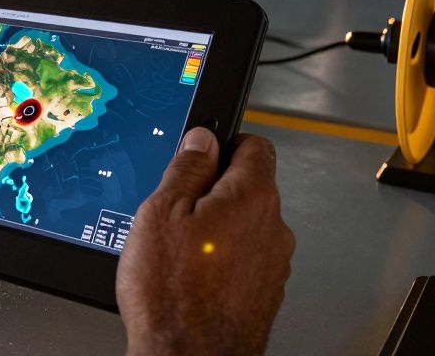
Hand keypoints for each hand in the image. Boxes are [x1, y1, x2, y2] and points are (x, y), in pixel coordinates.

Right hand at [116, 131, 294, 355]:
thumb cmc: (173, 294)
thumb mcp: (161, 213)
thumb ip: (186, 168)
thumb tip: (200, 140)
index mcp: (252, 197)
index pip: (255, 146)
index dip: (224, 144)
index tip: (200, 154)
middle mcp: (274, 228)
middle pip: (249, 188)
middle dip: (214, 192)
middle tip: (176, 210)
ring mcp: (274, 264)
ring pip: (246, 227)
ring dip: (218, 230)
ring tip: (179, 252)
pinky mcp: (266, 293)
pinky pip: (245, 260)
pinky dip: (223, 261)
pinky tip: (192, 277)